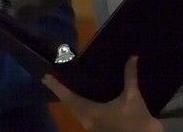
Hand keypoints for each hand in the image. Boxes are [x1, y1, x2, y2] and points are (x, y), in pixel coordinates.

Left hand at [42, 56, 162, 131]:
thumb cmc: (137, 121)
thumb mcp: (133, 97)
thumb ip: (130, 76)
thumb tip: (132, 57)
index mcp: (92, 113)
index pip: (69, 98)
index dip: (57, 87)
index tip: (46, 77)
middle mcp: (88, 121)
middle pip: (69, 105)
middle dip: (60, 92)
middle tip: (50, 78)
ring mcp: (92, 126)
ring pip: (75, 111)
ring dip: (68, 99)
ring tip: (63, 85)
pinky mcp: (98, 128)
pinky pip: (83, 114)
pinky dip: (78, 104)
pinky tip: (82, 96)